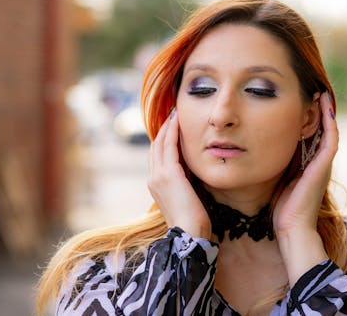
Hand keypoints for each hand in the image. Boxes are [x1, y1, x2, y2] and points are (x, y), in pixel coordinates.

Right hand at [147, 109, 211, 238]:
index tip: (171, 128)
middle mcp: (153, 179)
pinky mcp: (168, 174)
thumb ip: (185, 182)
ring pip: (160, 144)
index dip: (163, 141)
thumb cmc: (193, 220)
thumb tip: (192, 171)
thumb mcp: (186, 196)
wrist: (190, 233)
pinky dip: (172, 132)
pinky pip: (168, 146)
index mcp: (156, 185)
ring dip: (167, 127)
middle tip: (172, 115)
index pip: (157, 158)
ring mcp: (158, 176)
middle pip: (155, 147)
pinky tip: (178, 121)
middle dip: (163, 130)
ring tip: (175, 114)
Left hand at [272, 92, 337, 284]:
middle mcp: (316, 162)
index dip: (304, 119)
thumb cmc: (279, 208)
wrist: (290, 228)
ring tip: (318, 92)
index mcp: (305, 164)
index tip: (296, 101)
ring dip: (324, 112)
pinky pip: (330, 139)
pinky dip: (329, 123)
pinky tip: (324, 107)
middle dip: (315, 111)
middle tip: (310, 90)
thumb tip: (255, 149)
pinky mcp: (324, 167)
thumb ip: (274, 165)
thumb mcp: (276, 180)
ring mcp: (323, 164)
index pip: (307, 135)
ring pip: (327, 131)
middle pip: (319, 130)